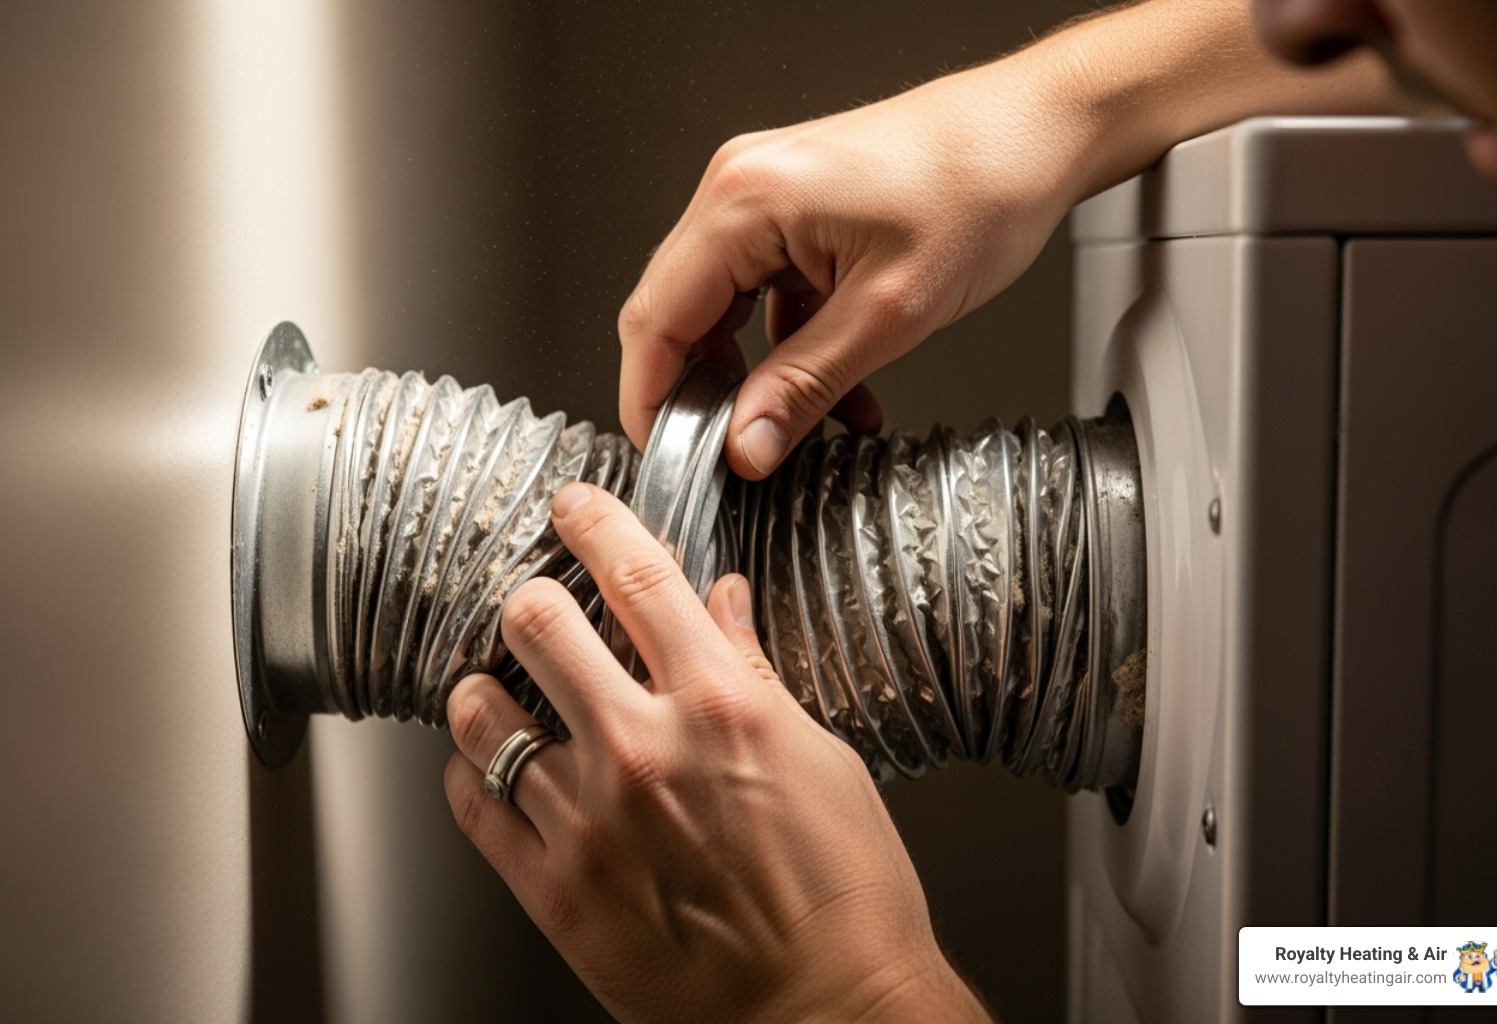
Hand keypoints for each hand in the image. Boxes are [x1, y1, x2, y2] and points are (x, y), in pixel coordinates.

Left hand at [444, 483, 993, 1023]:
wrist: (828, 1014)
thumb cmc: (846, 899)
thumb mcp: (823, 760)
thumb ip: (756, 675)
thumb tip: (721, 608)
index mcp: (721, 706)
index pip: (638, 577)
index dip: (596, 525)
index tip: (576, 509)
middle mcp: (644, 751)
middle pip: (538, 620)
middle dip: (535, 600)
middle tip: (542, 609)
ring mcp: (588, 822)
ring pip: (482, 712)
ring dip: (490, 690)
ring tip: (505, 694)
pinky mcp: (553, 892)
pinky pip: (470, 805)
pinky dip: (472, 773)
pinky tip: (495, 770)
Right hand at [616, 0, 1395, 480]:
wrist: (1037, 131)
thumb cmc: (979, 187)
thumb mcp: (890, 314)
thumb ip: (806, 385)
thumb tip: (748, 445)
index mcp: (744, 201)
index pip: (656, 318)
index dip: (652, 400)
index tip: (672, 460)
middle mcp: (740, 188)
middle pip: (678, 313)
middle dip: (703, 394)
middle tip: (731, 455)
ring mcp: (765, 194)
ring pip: (723, 309)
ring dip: (754, 376)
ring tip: (797, 428)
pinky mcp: (796, 208)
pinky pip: (765, 291)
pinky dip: (787, 345)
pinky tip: (834, 388)